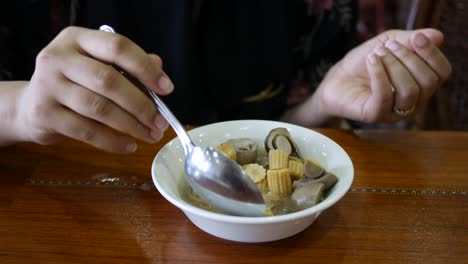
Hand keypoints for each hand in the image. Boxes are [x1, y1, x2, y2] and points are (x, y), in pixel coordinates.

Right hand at [15, 26, 172, 152]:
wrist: (30, 105)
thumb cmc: (74, 82)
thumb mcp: (98, 65)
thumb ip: (128, 66)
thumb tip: (159, 67)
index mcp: (77, 39)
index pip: (118, 47)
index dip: (146, 68)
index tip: (166, 89)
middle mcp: (59, 58)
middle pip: (109, 81)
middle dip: (141, 105)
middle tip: (160, 122)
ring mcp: (48, 86)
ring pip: (99, 108)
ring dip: (131, 126)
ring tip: (150, 135)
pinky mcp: (45, 114)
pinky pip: (87, 131)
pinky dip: (112, 141)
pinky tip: (129, 146)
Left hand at [315, 28, 451, 123]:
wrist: (336, 80)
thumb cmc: (364, 63)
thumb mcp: (388, 43)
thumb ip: (410, 39)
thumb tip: (437, 36)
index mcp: (422, 84)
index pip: (442, 73)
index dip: (432, 54)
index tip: (416, 38)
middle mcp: (414, 102)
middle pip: (428, 81)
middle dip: (408, 58)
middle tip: (386, 47)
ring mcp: (395, 112)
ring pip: (410, 91)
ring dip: (393, 66)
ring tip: (376, 54)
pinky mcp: (375, 115)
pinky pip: (385, 96)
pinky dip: (379, 74)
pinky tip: (371, 61)